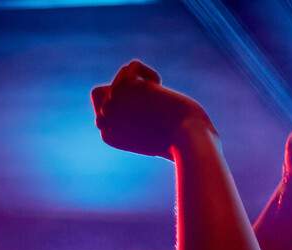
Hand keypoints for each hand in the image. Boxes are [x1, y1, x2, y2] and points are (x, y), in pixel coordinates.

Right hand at [91, 60, 211, 158]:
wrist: (187, 141)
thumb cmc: (177, 141)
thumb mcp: (149, 132)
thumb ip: (131, 116)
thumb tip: (127, 86)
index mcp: (108, 135)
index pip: (106, 107)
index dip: (128, 107)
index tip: (148, 123)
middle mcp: (104, 120)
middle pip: (108, 91)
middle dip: (131, 95)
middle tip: (152, 112)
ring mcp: (112, 103)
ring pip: (121, 77)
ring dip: (144, 85)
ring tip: (157, 103)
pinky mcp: (124, 87)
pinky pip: (132, 66)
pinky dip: (149, 73)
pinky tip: (159, 91)